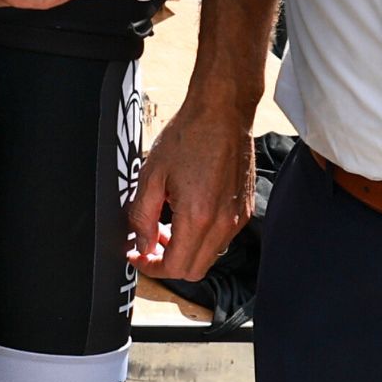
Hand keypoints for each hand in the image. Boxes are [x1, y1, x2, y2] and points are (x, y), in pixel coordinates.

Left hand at [129, 101, 254, 276]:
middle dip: (167, 263)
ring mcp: (238, 218)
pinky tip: (186, 213)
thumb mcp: (151, 175)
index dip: (151, 268)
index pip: (176, 267)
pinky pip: (222, 239)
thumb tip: (141, 245)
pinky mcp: (245, 209)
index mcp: (198, 217)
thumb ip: (143, 217)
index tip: (136, 256)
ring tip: (165, 225)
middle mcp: (224, 224)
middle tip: (148, 242)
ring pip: (209, 256)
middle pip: (195, 269)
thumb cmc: (186, 137)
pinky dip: (201, 238)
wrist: (222, 112)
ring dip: (185, 250)